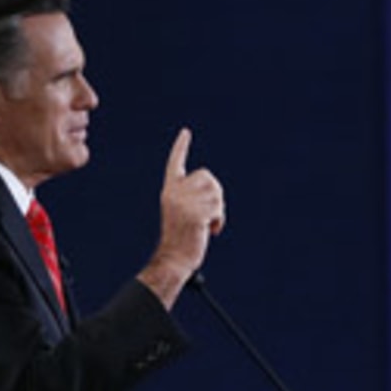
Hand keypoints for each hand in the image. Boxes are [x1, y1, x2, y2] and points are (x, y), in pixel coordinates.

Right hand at [138, 128, 225, 307]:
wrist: (174, 257)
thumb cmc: (182, 238)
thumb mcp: (183, 211)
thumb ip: (192, 197)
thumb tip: (212, 187)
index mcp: (170, 190)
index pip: (176, 163)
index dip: (181, 147)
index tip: (186, 132)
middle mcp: (175, 192)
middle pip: (208, 177)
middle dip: (216, 195)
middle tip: (209, 213)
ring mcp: (184, 203)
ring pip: (217, 192)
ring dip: (219, 209)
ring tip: (208, 223)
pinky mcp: (195, 214)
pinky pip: (218, 209)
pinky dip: (220, 220)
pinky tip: (211, 230)